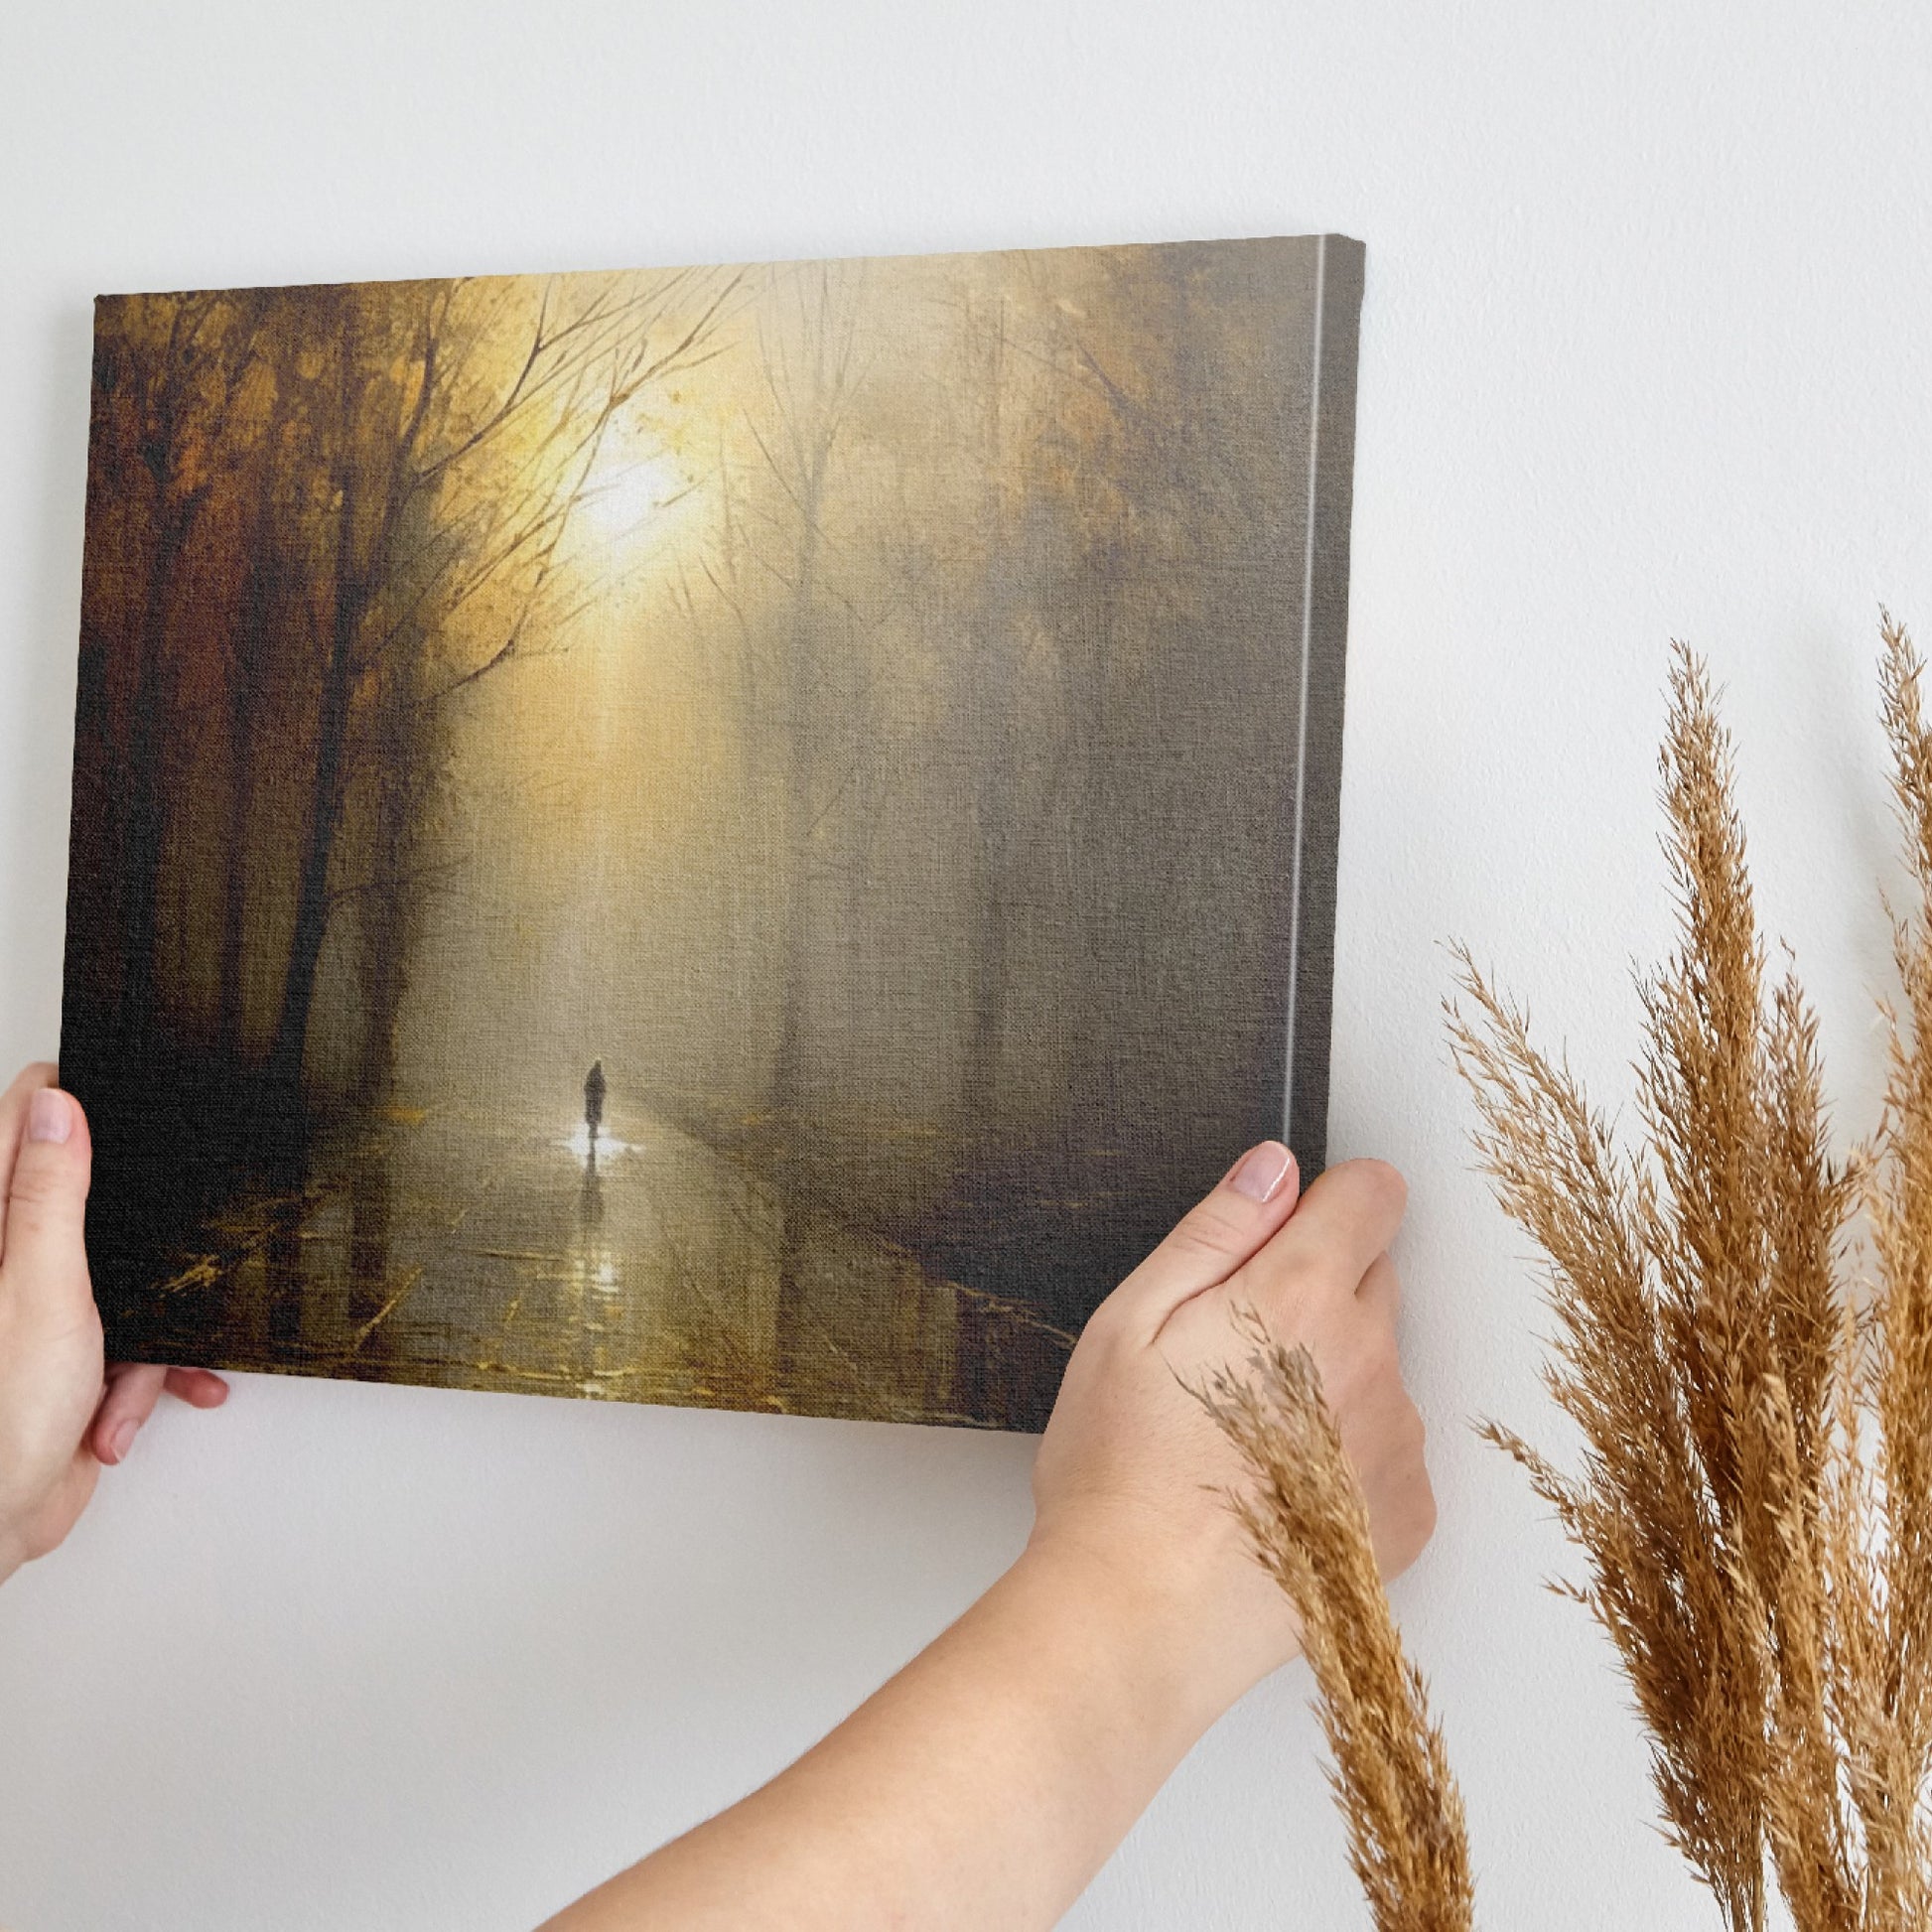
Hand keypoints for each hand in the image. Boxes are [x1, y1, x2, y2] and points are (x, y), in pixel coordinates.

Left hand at [0, 1063, 227, 1582]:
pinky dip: (145, 1374)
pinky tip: (131, 1408)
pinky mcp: (71, 1356)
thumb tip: (56, 1107)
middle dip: (134, 1228)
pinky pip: (132, 1339)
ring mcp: (39, 1310)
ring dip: (148, 1326)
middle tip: (144, 1248)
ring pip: (123, 1275)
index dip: (71, 1105)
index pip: (22, 1123)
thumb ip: (50, 1197)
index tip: (120, 1104)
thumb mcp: (41, 1289)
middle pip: (82, 1197)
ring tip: (132, 1371)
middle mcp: (9, 1263)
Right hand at [545, 1143, 1435, 1931]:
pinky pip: (1390, 1449)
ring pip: (1380, 1366)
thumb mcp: (1129, 1322)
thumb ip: (1214, 1231)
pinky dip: (1348, 1456)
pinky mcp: (1407, 1514)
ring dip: (1332, 1377)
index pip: (1373, 1194)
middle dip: (1316, 1292)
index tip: (1284, 1233)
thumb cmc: (1120, 1475)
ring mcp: (1397, 1441)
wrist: (1141, 1619)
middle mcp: (1370, 1360)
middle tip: (1230, 1352)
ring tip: (1243, 1436)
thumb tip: (1273, 1169)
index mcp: (1300, 1297)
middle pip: (1374, 1279)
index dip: (1327, 1201)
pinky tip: (1277, 1488)